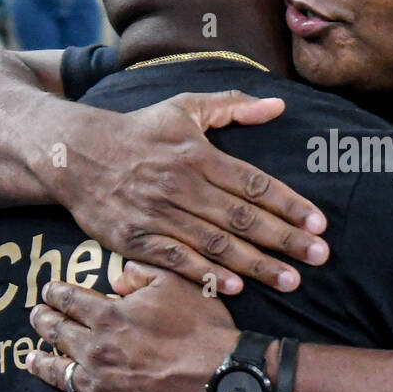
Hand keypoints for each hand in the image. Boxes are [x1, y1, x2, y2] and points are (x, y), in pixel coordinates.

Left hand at [25, 262, 238, 391]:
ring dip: (41, 365)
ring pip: (59, 374)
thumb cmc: (203, 330)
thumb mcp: (177, 284)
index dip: (55, 293)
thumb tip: (117, 278)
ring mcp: (100, 386)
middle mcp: (96, 351)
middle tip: (34, 317)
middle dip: (43, 323)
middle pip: (58, 334)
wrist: (222, 380)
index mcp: (109, 317)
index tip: (47, 290)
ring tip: (29, 359)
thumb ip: (142, 273)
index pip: (70, 300)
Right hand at [51, 90, 328, 293]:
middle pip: (243, 218)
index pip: (255, 183)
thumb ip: (232, 105)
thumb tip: (278, 105)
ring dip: (257, 264)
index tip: (319, 224)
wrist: (72, 153)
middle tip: (320, 256)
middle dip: (285, 239)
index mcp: (198, 154)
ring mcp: (158, 214)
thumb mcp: (183, 106)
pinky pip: (177, 260)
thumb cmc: (138, 130)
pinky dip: (207, 274)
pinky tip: (237, 287)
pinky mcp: (135, 239)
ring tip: (291, 280)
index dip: (290, 205)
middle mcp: (181, 185)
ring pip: (216, 244)